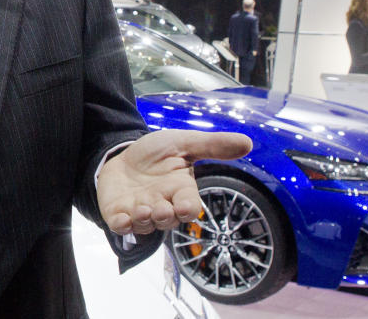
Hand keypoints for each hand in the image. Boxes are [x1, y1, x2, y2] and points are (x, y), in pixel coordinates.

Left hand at [97, 130, 251, 235]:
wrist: (122, 154)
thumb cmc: (156, 154)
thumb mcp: (182, 143)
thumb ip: (211, 145)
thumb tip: (247, 142)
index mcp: (180, 191)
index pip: (190, 207)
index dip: (188, 208)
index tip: (186, 206)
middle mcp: (163, 206)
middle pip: (168, 220)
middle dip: (165, 216)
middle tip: (161, 208)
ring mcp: (140, 212)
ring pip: (145, 225)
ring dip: (144, 220)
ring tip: (142, 209)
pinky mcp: (119, 214)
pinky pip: (122, 226)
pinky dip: (122, 225)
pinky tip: (121, 219)